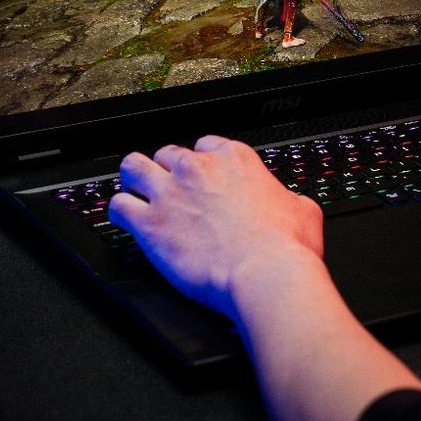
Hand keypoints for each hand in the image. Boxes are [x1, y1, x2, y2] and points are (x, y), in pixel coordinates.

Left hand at [108, 136, 323, 319]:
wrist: (265, 274)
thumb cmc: (285, 247)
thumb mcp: (303, 210)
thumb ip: (289, 198)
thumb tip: (292, 203)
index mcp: (234, 159)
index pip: (204, 145)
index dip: (201, 164)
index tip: (203, 180)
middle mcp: (198, 169)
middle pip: (167, 154)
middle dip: (167, 172)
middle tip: (172, 193)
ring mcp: (170, 192)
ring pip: (132, 166)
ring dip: (134, 180)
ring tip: (137, 194)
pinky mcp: (149, 223)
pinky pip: (117, 205)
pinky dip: (117, 212)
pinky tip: (125, 221)